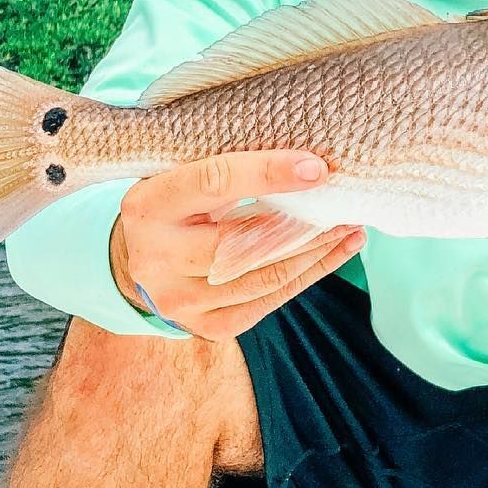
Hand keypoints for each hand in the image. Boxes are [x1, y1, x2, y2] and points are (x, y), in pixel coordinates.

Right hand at [111, 150, 363, 340]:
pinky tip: (333, 254)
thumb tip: (304, 160)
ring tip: (350, 229)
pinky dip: (307, 276)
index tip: (317, 169)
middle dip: (305, 226)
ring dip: (316, 253)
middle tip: (347, 206)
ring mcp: (180, 300)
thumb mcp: (181, 176)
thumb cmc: (174, 206)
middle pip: (244, 243)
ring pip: (264, 278)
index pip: (215, 183)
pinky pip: (269, 301)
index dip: (269, 174)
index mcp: (148, 205)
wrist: (137, 262)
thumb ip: (227, 170)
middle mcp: (157, 258)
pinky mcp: (207, 327)